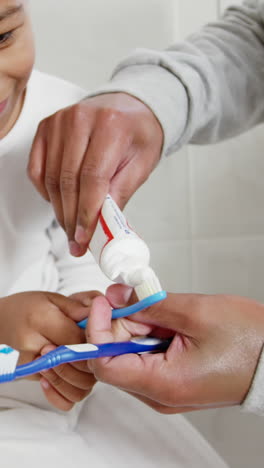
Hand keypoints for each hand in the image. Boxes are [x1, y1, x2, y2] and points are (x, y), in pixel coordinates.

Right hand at [0, 291, 94, 410]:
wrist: (1, 323)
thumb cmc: (27, 308)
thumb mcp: (54, 298)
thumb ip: (80, 306)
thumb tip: (104, 311)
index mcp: (41, 319)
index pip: (79, 339)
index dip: (96, 339)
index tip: (103, 334)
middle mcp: (35, 345)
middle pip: (79, 364)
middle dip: (94, 358)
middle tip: (96, 348)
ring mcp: (33, 366)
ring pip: (77, 386)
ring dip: (87, 375)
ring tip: (84, 360)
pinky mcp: (35, 380)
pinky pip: (64, 399)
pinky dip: (72, 392)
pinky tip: (70, 377)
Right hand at [28, 93, 162, 255]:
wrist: (128, 107)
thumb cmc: (138, 135)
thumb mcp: (142, 163)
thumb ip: (121, 192)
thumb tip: (102, 225)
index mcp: (111, 126)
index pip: (93, 177)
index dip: (86, 212)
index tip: (84, 237)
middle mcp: (80, 119)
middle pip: (68, 180)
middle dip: (71, 218)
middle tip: (76, 243)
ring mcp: (59, 121)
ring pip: (51, 178)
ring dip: (59, 210)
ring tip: (70, 229)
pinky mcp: (46, 128)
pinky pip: (37, 168)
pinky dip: (46, 191)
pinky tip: (58, 202)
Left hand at [86, 285, 263, 413]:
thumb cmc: (249, 341)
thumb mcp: (195, 312)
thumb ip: (148, 304)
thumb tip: (115, 297)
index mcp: (163, 384)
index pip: (104, 363)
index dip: (97, 328)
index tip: (104, 302)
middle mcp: (160, 395)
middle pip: (116, 357)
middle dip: (123, 323)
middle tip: (145, 301)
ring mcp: (166, 391)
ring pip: (131, 356)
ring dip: (140, 328)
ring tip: (169, 315)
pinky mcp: (173, 383)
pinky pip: (147, 359)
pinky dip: (150, 337)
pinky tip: (171, 325)